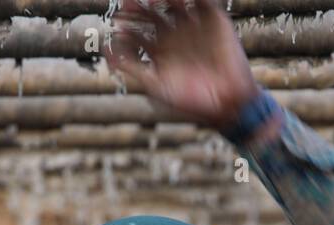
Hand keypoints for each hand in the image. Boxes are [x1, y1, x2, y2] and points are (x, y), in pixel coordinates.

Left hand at [105, 0, 260, 132]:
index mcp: (159, 50)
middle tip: (129, 2)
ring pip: (174, 0)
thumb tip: (105, 51)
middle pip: (152, 11)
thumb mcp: (156, 87)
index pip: (137, 29)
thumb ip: (131, 68)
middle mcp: (175, 35)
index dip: (126, 22)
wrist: (228, 104)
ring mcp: (194, 25)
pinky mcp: (214, 19)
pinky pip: (202, 0)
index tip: (118, 20)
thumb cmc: (191, 102)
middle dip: (140, 6)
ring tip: (151, 0)